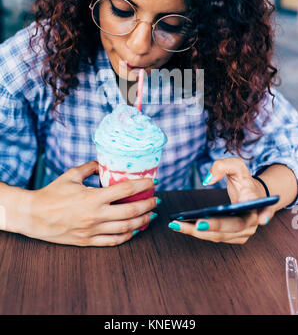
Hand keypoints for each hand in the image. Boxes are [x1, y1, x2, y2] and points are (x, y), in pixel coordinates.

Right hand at [26, 161, 157, 246]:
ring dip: (142, 221)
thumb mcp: (71, 175)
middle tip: (157, 199)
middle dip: (148, 204)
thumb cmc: (52, 194)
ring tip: (151, 215)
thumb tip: (103, 163)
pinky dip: (128, 236)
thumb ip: (89, 167)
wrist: (34, 216)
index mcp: (93, 197)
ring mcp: (93, 230)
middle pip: (131, 211)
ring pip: (126, 228)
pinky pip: (114, 241)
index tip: (152, 182)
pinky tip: (135, 230)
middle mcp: (96, 215)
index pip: (125, 189)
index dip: (142, 185)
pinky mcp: (88, 241)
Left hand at [169, 158, 275, 243]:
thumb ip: (221, 166)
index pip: (254, 211)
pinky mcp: (235, 237)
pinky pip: (215, 237)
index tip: (259, 220)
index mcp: (255, 202)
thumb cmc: (244, 180)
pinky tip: (182, 227)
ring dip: (198, 233)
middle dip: (212, 227)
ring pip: (220, 236)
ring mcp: (245, 232)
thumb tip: (207, 180)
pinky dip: (198, 233)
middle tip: (194, 224)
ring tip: (177, 225)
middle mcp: (253, 221)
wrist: (254, 195)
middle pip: (232, 228)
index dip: (254, 218)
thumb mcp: (236, 166)